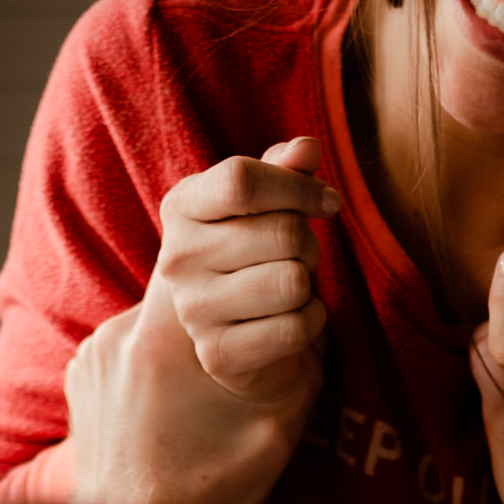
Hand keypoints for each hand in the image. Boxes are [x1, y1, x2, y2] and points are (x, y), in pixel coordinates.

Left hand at [51, 253, 321, 503]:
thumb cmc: (206, 489)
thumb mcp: (277, 423)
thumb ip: (295, 357)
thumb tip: (312, 306)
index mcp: (168, 336)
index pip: (208, 240)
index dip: (252, 245)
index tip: (281, 275)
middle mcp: (121, 333)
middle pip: (188, 271)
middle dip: (233, 284)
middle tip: (263, 315)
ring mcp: (96, 352)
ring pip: (164, 311)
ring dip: (200, 322)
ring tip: (221, 367)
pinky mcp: (84, 373)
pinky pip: (137, 342)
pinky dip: (168, 355)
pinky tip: (183, 394)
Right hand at [157, 139, 338, 401]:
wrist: (240, 333)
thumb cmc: (258, 254)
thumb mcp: (266, 205)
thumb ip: (284, 171)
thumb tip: (307, 147)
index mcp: (183, 206)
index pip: (241, 179)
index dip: (298, 188)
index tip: (326, 201)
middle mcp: (177, 258)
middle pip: (283, 233)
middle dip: (309, 243)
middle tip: (298, 255)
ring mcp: (193, 310)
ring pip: (293, 282)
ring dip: (308, 285)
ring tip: (288, 287)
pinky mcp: (219, 355)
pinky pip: (296, 327)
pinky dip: (311, 323)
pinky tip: (290, 320)